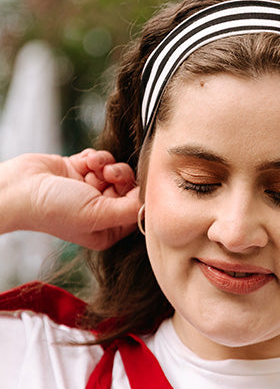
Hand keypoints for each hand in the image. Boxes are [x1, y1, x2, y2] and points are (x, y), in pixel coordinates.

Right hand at [3, 149, 140, 248]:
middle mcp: (100, 212)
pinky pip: (100, 159)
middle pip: (128, 188)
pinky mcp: (80, 171)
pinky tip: (83, 162)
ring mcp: (90, 190)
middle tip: (109, 175)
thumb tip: (152, 202)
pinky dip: (95, 158)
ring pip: (116, 170)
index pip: (136, 211)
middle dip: (121, 177)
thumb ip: (129, 209)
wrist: (19, 189)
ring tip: (92, 169)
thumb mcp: (98, 214)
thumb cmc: (54, 209)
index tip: (133, 186)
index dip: (138, 195)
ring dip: (107, 165)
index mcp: (106, 231)